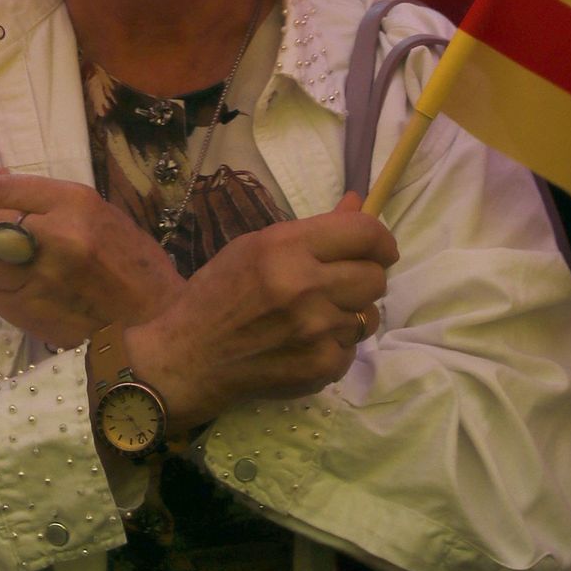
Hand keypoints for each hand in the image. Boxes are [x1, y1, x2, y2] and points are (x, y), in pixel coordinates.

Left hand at [0, 172, 181, 347]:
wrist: (155, 325)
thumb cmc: (135, 265)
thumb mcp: (100, 216)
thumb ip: (49, 201)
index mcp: (72, 202)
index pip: (0, 190)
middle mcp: (52, 235)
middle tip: (3, 244)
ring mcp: (41, 276)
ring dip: (2, 269)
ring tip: (35, 275)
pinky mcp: (33, 313)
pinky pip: (0, 299)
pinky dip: (12, 298)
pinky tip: (41, 299)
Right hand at [126, 195, 397, 431]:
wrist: (190, 356)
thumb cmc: (219, 292)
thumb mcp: (258, 245)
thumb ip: (314, 229)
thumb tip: (357, 202)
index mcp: (286, 248)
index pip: (364, 233)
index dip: (380, 238)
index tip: (379, 247)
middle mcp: (306, 287)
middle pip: (375, 276)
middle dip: (365, 276)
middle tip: (343, 281)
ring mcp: (316, 332)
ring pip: (368, 315)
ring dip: (350, 313)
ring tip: (318, 314)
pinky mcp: (320, 367)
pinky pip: (352, 349)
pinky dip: (335, 345)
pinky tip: (306, 342)